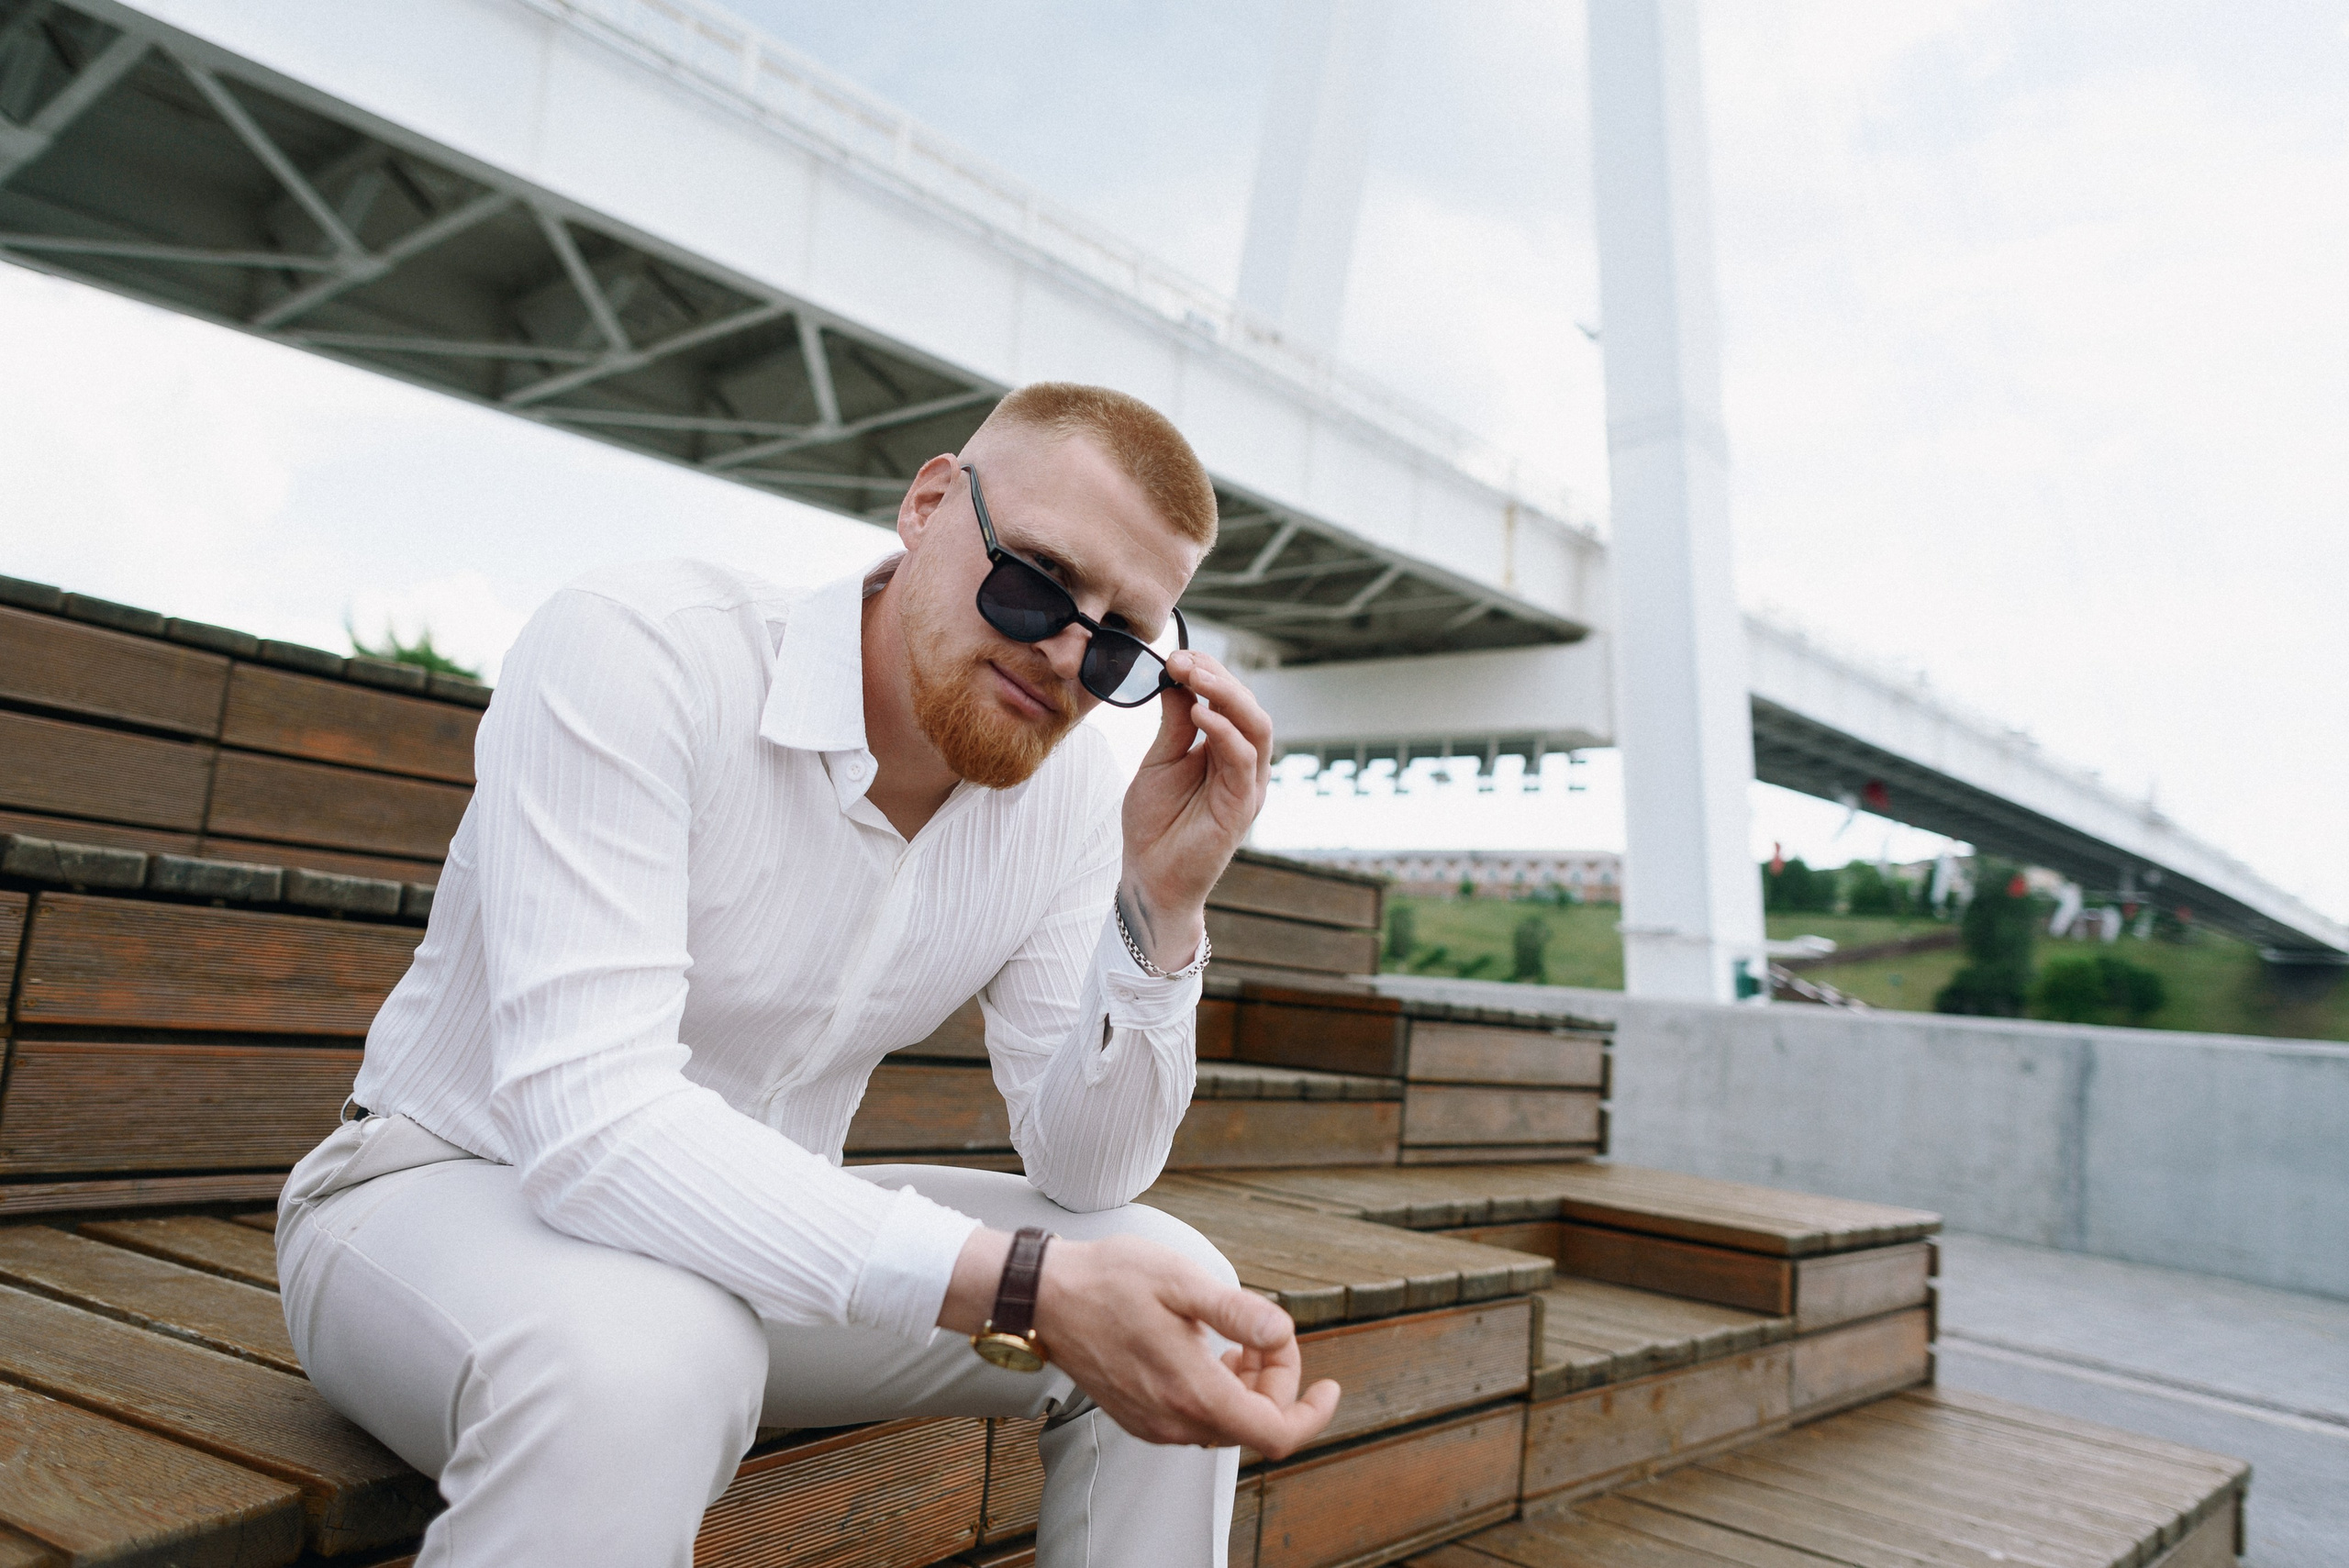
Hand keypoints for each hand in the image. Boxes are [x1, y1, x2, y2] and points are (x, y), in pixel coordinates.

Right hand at [1034, 1234, 1338, 1456]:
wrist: (1044, 1296)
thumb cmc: (1108, 1280)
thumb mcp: (1181, 1280)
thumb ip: (1236, 1311)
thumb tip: (1282, 1330)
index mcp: (1192, 1391)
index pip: (1276, 1432)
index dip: (1312, 1413)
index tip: (1330, 1385)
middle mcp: (1175, 1420)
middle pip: (1255, 1426)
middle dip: (1277, 1383)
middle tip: (1267, 1334)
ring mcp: (1155, 1424)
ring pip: (1227, 1424)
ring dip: (1248, 1387)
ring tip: (1239, 1339)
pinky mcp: (1141, 1417)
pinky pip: (1199, 1420)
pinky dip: (1220, 1392)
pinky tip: (1210, 1353)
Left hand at [1118, 651, 1273, 968]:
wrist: (1149, 877)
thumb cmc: (1155, 824)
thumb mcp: (1159, 761)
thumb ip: (1173, 724)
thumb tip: (1175, 679)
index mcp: (1225, 752)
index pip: (1230, 701)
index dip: (1208, 673)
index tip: (1175, 656)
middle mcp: (1244, 765)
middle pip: (1248, 707)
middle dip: (1218, 677)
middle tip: (1183, 660)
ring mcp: (1247, 785)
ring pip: (1255, 726)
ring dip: (1226, 695)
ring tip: (1192, 676)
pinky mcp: (1242, 806)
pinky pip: (1243, 759)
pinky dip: (1224, 731)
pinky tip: (1198, 713)